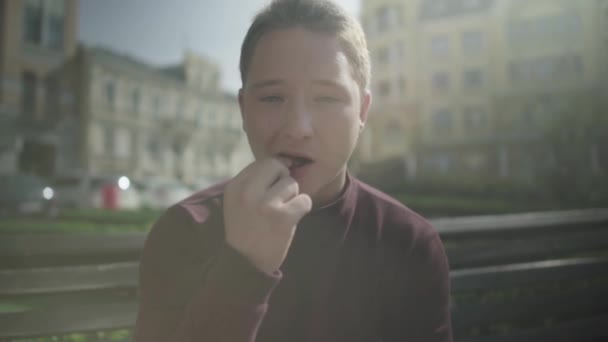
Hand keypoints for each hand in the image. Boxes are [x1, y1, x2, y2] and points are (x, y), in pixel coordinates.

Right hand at [223, 158, 311, 274]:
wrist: (245, 263)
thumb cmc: (245, 229)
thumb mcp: (237, 201)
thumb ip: (254, 180)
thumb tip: (283, 161)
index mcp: (235, 186)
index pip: (262, 162)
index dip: (273, 173)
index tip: (272, 187)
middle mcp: (247, 192)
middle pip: (278, 166)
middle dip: (283, 181)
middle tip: (278, 200)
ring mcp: (265, 204)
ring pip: (292, 184)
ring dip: (291, 198)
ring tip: (280, 213)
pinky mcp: (282, 217)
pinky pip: (304, 200)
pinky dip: (302, 209)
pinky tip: (291, 219)